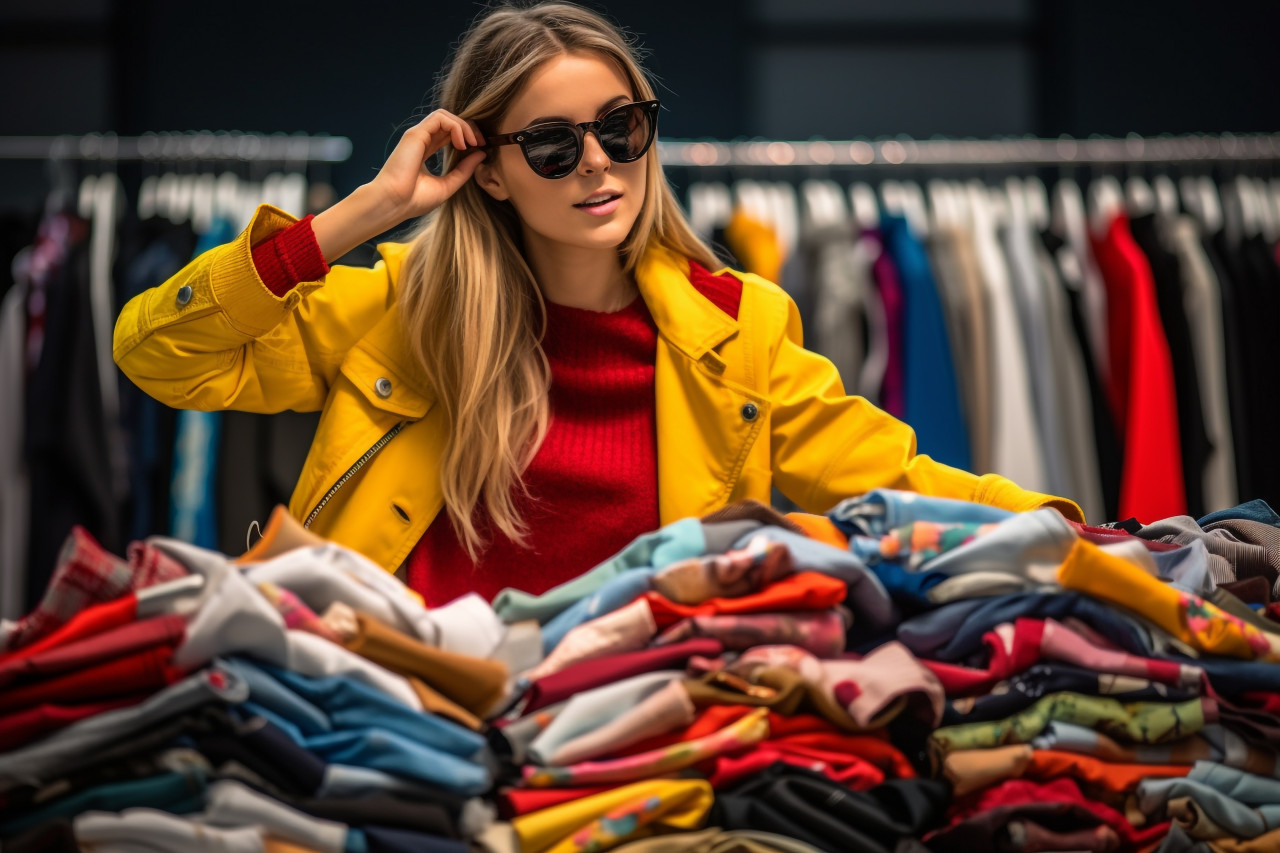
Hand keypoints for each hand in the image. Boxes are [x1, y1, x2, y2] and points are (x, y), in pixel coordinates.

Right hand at [369, 109, 486, 219]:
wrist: (394, 204)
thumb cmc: (414, 199)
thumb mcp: (447, 185)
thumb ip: (464, 170)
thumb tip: (481, 153)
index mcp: (426, 151)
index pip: (449, 134)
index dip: (467, 136)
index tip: (481, 149)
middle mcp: (421, 140)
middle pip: (449, 122)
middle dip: (469, 128)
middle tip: (482, 143)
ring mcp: (417, 136)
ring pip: (445, 116)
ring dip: (463, 126)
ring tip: (473, 142)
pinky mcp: (415, 134)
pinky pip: (440, 118)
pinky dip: (456, 127)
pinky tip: (461, 143)